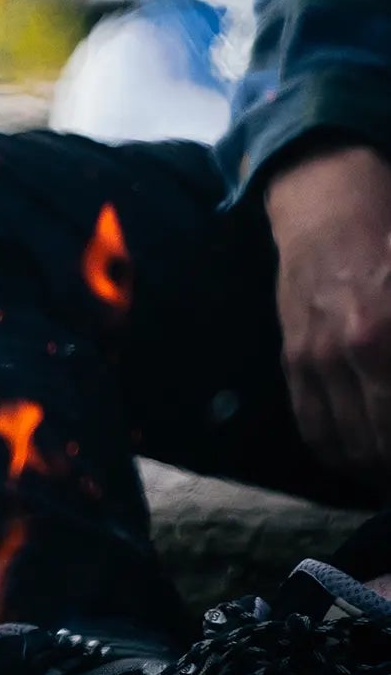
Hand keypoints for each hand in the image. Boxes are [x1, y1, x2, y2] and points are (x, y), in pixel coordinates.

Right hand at [266, 141, 390, 474]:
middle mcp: (354, 352)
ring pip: (349, 446)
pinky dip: (338, 455)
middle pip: (382, 446)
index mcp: (389, 335)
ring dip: (376, 468)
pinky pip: (311, 426)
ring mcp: (317, 357)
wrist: (328, 206)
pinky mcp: (293, 357)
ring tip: (390, 468)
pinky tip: (361, 459)